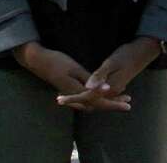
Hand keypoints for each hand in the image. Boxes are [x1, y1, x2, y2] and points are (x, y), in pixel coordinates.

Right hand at [12, 42, 131, 111]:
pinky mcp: (70, 91)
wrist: (38, 61)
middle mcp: (74, 97)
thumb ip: (91, 80)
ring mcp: (71, 95)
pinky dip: (97, 98)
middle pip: (96, 105)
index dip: (114, 103)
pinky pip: (86, 100)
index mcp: (77, 92)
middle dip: (112, 104)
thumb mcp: (75, 69)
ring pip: (91, 103)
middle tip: (127, 101)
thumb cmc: (57, 62)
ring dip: (106, 102)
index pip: (99, 102)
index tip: (127, 104)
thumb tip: (107, 89)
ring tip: (120, 98)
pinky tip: (104, 94)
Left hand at [58, 37, 162, 109]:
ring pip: (94, 99)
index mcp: (109, 88)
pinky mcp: (115, 85)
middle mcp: (111, 92)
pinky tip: (83, 91)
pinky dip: (89, 95)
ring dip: (81, 99)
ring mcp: (114, 89)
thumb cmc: (127, 55)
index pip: (87, 97)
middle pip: (90, 101)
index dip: (73, 98)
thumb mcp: (112, 63)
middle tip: (59, 100)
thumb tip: (87, 88)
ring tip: (67, 98)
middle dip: (75, 101)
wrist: (143, 52)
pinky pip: (99, 95)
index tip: (59, 99)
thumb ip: (99, 76)